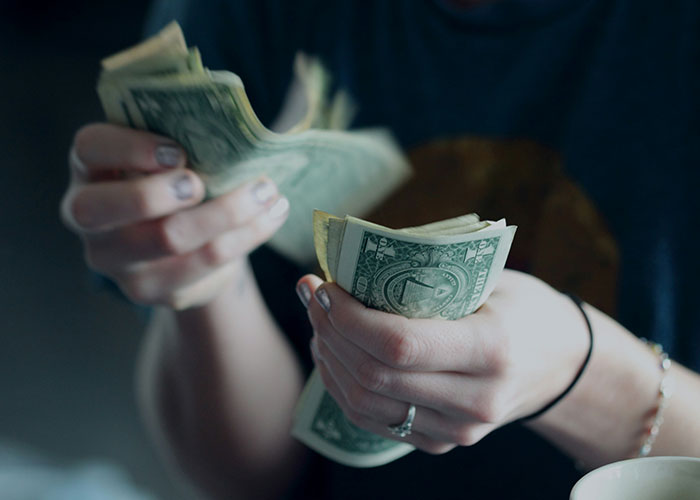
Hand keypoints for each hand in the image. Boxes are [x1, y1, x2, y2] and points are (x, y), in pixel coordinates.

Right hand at [61, 123, 288, 308]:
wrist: (185, 247)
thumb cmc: (176, 182)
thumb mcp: (170, 157)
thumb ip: (183, 138)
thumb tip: (237, 127)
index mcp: (90, 169)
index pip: (89, 149)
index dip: (128, 148)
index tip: (176, 151)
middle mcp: (88, 217)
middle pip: (104, 208)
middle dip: (158, 192)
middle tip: (201, 182)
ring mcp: (115, 260)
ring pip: (167, 238)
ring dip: (226, 211)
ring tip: (267, 191)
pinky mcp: (151, 289)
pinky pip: (204, 263)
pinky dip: (247, 235)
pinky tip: (272, 215)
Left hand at [297, 270, 589, 453]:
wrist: (560, 364)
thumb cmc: (524, 308)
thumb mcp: (490, 279)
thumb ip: (429, 276)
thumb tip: (353, 262)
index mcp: (491, 350)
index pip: (399, 344)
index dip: (348, 317)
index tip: (324, 286)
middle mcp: (475, 400)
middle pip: (374, 376)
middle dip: (329, 331)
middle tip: (312, 294)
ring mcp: (457, 430)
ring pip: (365, 403)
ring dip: (329, 358)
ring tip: (318, 321)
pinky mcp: (441, 442)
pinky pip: (374, 420)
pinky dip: (343, 385)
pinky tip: (333, 353)